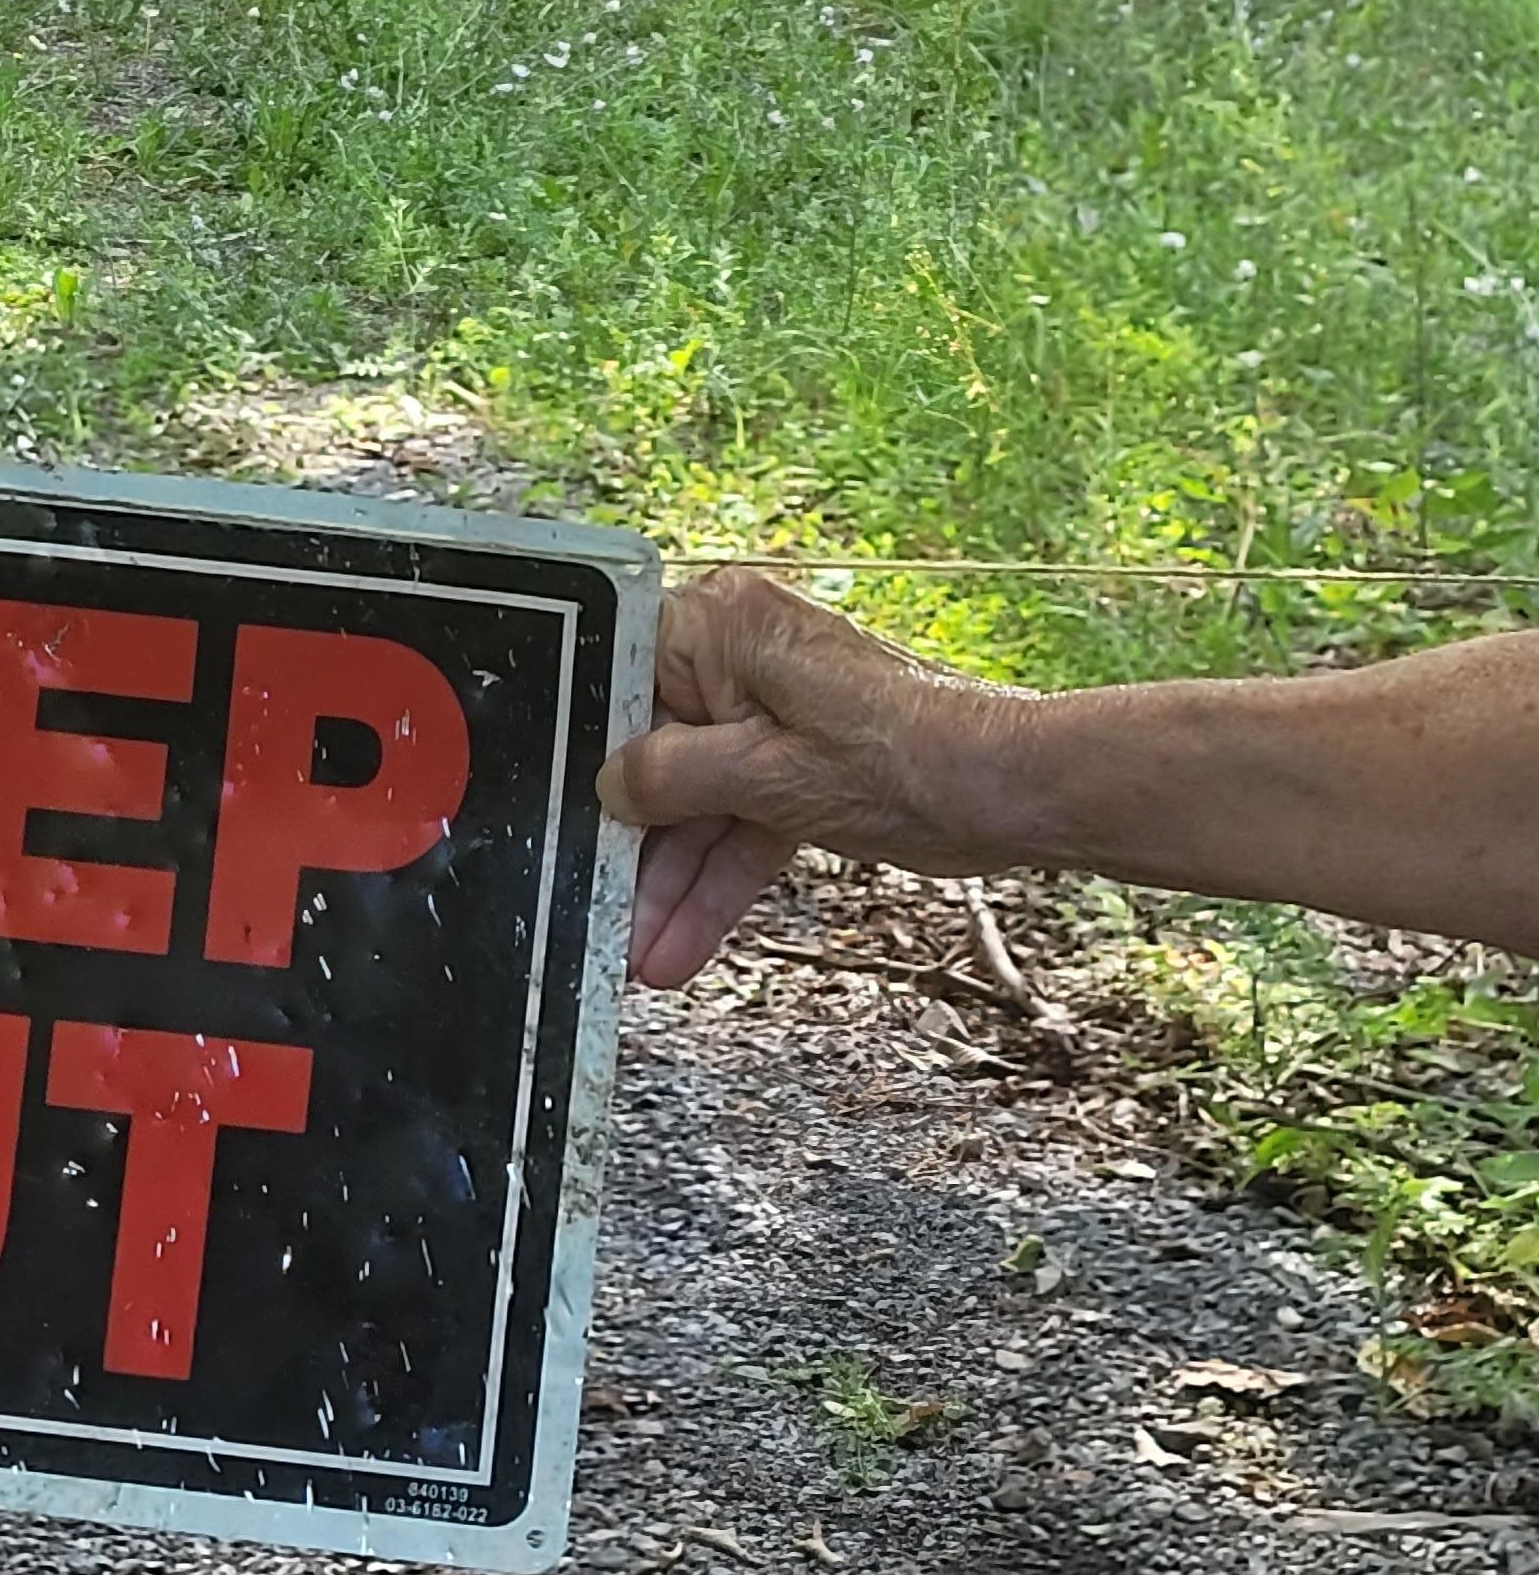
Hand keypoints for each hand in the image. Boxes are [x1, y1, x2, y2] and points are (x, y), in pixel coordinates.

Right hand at [596, 568, 1037, 988]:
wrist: (1009, 793)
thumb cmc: (909, 756)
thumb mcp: (766, 774)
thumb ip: (669, 777)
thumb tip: (609, 786)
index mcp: (723, 625)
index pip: (619, 681)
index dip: (588, 755)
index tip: (565, 818)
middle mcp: (741, 656)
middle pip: (654, 752)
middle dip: (634, 843)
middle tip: (600, 907)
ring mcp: (771, 711)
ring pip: (695, 799)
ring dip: (671, 879)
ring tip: (640, 949)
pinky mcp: (799, 761)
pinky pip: (737, 817)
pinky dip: (717, 876)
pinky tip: (684, 939)